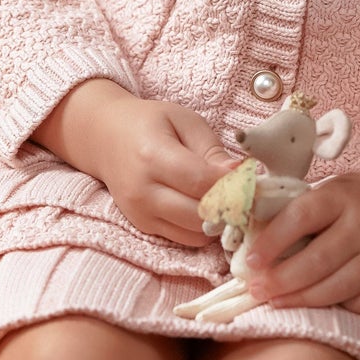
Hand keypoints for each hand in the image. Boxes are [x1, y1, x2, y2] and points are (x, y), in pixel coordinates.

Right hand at [32, 79, 236, 247]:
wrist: (103, 136)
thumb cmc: (149, 123)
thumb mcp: (184, 121)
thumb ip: (212, 149)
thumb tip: (241, 174)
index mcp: (153, 156)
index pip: (203, 183)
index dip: (234, 186)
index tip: (255, 181)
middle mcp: (143, 190)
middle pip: (200, 214)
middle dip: (230, 207)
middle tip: (247, 195)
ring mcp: (140, 213)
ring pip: (194, 233)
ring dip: (217, 222)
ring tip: (228, 201)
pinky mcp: (142, 226)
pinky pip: (183, 238)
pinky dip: (201, 228)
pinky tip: (208, 209)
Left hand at [243, 166, 359, 318]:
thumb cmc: (358, 198)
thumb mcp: (329, 190)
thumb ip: (297, 212)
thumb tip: (250, 239)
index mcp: (341, 196)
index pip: (301, 218)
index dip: (273, 241)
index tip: (251, 262)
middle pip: (319, 260)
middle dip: (282, 280)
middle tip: (257, 290)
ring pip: (339, 287)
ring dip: (303, 299)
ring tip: (277, 302)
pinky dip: (342, 308)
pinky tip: (323, 304)